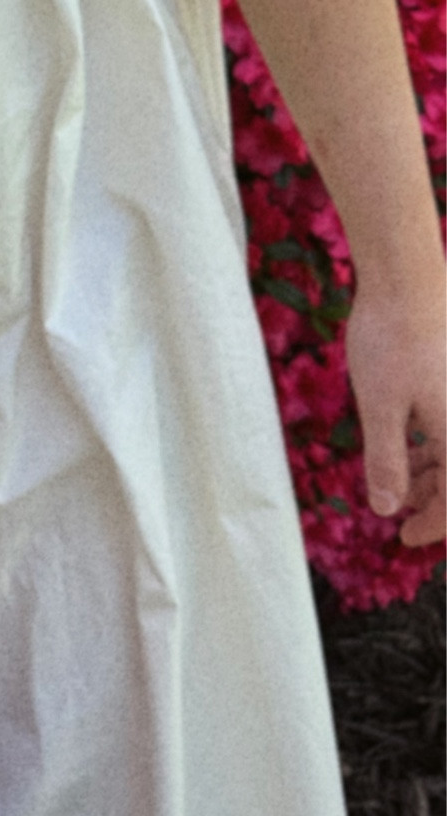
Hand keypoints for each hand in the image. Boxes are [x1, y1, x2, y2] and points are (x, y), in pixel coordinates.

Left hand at [344, 266, 445, 547]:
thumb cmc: (393, 339)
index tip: (403, 537)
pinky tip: (405, 442)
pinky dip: (433, 443)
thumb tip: (386, 509)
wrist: (409, 278)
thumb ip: (387, 460)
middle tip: (398, 510)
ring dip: (431, 472)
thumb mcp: (380, 405)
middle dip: (433, 501)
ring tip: (396, 478)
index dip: (434, 525)